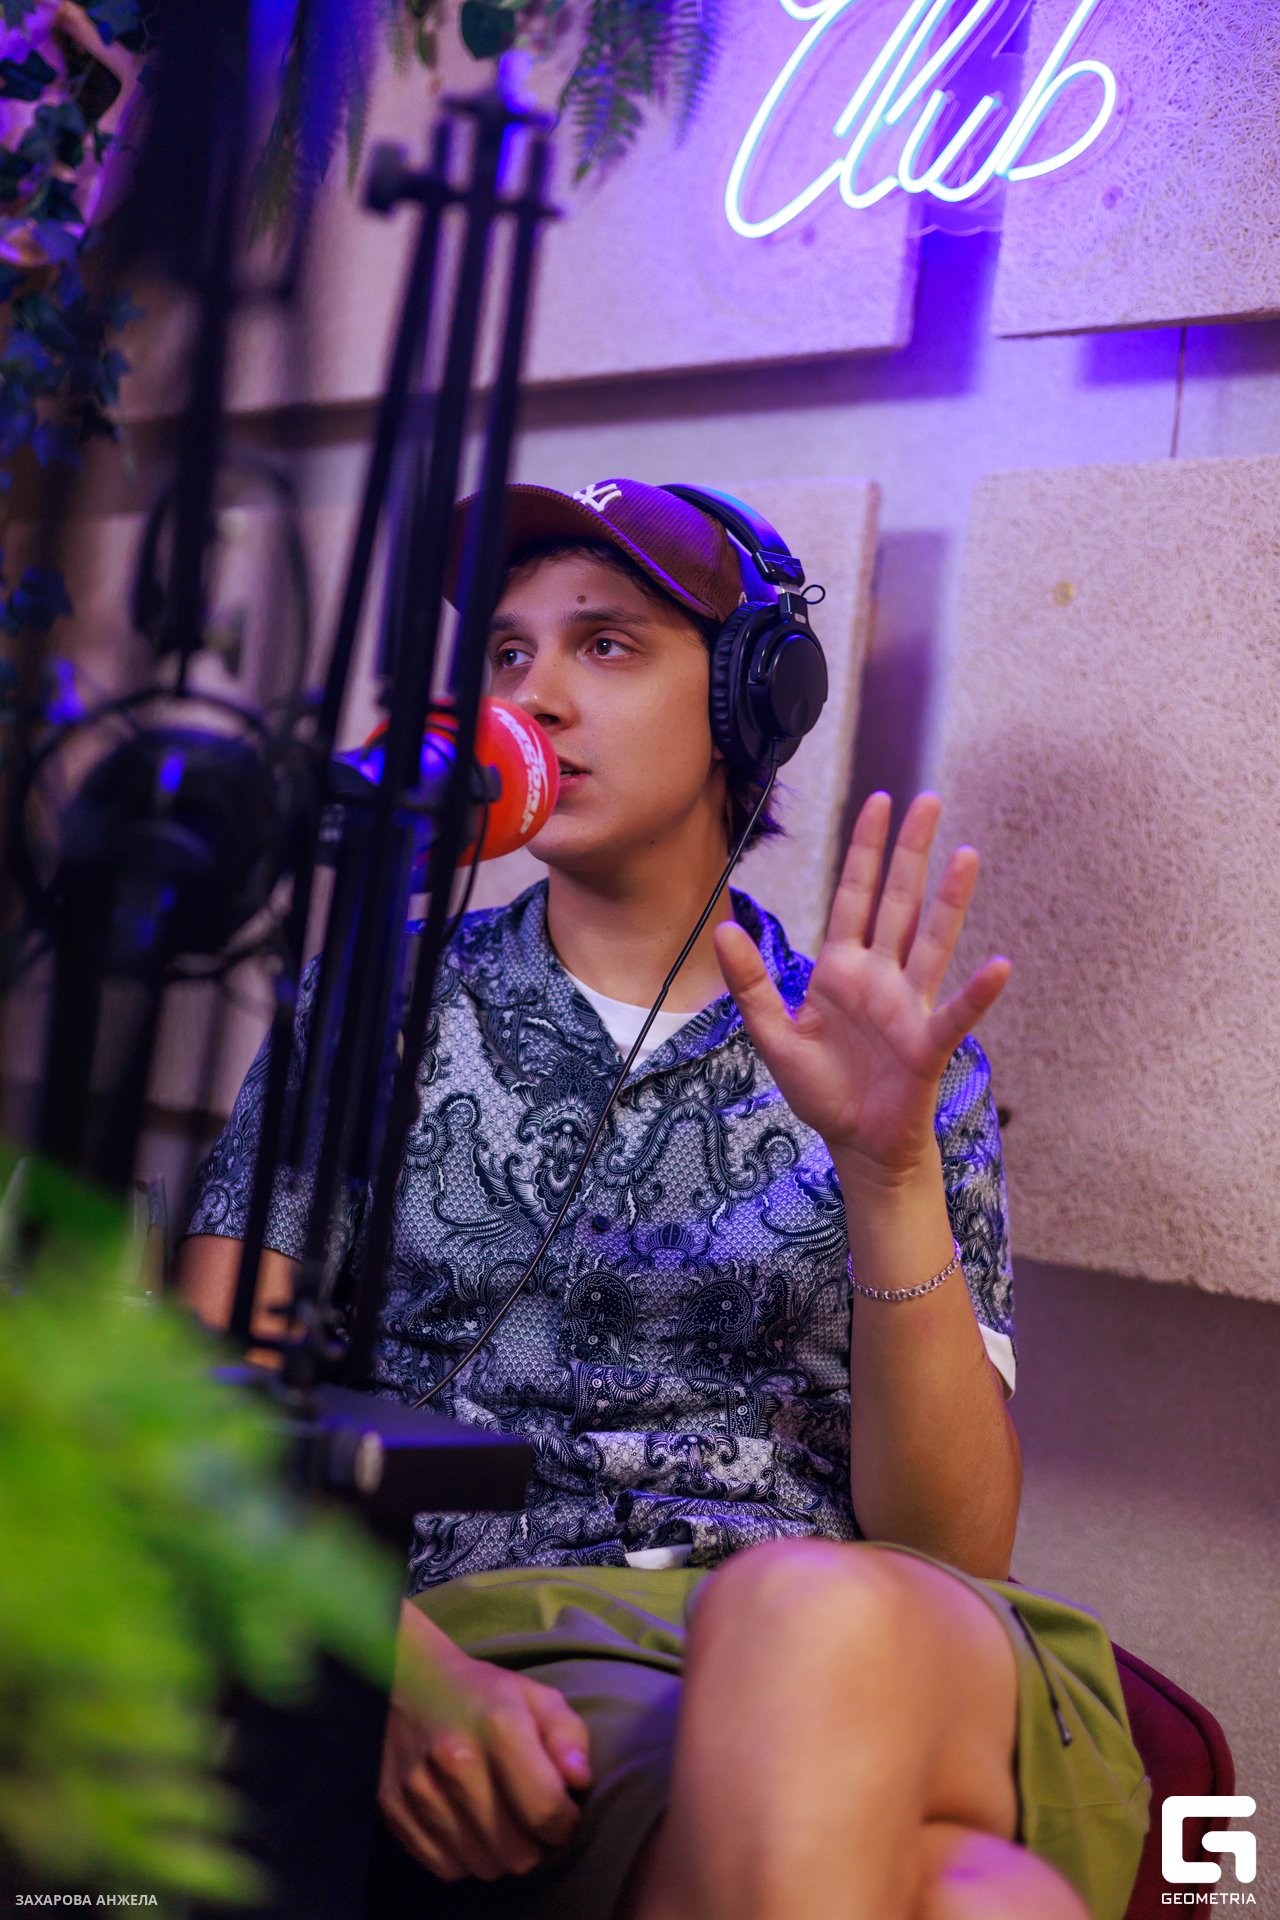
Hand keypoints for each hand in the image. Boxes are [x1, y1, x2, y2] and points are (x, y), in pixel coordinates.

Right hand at [379, 1598, 591, 1880]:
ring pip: (483, 1866)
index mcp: (499, 1726)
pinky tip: (468, 1824)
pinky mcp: (393, 1809)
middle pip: (516, 1851)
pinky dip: (464, 1856)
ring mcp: (419, 1788)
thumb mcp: (535, 1697)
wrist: (407, 1678)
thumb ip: (568, 1736)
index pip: (545, 1809)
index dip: (566, 1823)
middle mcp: (456, 1760)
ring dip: (501, 1854)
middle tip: (531, 1820)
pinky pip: (446, 1867)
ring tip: (501, 1821)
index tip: (564, 1814)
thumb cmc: (483, 1693)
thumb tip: (580, 1781)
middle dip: (535, 1844)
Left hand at [714, 792, 1008, 1188]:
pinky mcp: (926, 1043)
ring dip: (950, 901)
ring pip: (933, 941)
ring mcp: (908, 1005)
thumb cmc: (822, 1089)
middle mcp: (880, 976)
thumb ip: (752, 983)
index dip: (864, 850)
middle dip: (911, 852)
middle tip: (929, 799)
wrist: (856, 1144)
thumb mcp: (773, 1035)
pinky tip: (1000, 965)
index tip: (878, 802)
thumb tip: (722, 929)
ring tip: (967, 856)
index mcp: (841, 969)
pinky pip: (955, 1012)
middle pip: (899, 902)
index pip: (854, 896)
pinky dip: (977, 991)